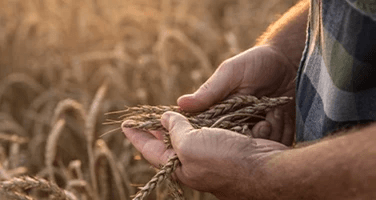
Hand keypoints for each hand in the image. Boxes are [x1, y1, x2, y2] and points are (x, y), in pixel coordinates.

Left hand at [122, 112, 289, 198]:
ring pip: (189, 140)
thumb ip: (175, 132)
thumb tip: (166, 119)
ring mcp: (212, 158)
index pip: (150, 151)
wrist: (267, 169)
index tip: (125, 125)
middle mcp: (194, 165)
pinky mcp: (229, 150)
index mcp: (180, 167)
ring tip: (169, 115)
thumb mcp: (191, 146)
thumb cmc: (226, 160)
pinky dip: (199, 125)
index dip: (137, 137)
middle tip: (145, 120)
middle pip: (169, 147)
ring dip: (178, 127)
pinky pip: (207, 136)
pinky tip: (198, 117)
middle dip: (156, 133)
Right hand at [178, 45, 296, 144]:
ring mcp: (257, 131)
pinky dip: (280, 133)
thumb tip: (180, 104)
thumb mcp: (230, 74)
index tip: (234, 129)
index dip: (219, 138)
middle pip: (236, 147)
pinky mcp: (276, 133)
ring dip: (267, 133)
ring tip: (273, 113)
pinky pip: (276, 145)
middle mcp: (236, 126)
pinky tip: (282, 115)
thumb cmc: (255, 63)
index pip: (211, 135)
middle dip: (249, 136)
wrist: (289, 61)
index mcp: (219, 114)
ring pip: (256, 149)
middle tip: (260, 121)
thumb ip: (209, 91)